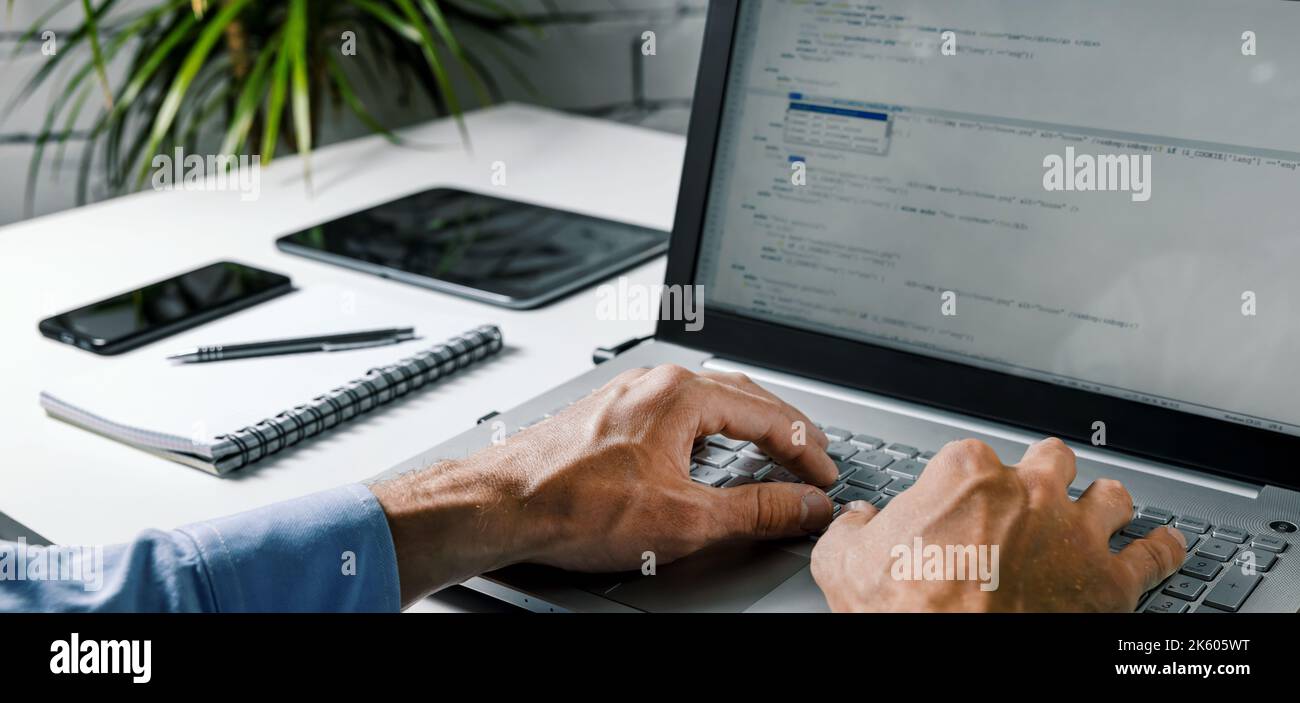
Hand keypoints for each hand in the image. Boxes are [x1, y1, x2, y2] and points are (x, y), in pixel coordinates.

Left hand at [370, 365, 839, 605]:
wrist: (500, 506)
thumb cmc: (574, 504)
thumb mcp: (685, 520)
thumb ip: (757, 511)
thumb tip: (804, 506)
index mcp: (681, 394)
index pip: (769, 415)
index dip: (807, 450)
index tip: (826, 476)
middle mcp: (654, 383)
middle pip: (741, 396)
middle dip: (782, 427)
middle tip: (812, 454)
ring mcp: (628, 395)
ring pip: (705, 401)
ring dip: (744, 424)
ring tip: (770, 449)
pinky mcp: (607, 415)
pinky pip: (674, 412)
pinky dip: (707, 430)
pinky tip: (705, 451)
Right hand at [811, 438, 1185, 611]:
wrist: (948, 653)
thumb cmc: (903, 611)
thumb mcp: (845, 563)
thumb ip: (853, 531)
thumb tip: (856, 524)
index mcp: (967, 476)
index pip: (973, 455)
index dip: (966, 481)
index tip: (960, 501)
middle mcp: (1031, 492)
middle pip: (1053, 460)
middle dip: (1044, 475)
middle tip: (1033, 495)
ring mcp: (1076, 534)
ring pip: (1110, 495)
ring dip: (1103, 503)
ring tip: (1099, 512)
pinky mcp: (1111, 581)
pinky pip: (1156, 553)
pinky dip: (1162, 548)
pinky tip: (1164, 545)